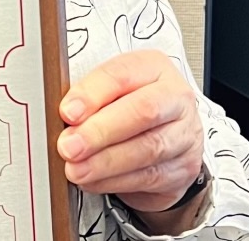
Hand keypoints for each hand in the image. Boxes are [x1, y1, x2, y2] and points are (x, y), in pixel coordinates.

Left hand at [58, 50, 205, 219]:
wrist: (166, 138)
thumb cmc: (130, 105)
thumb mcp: (109, 91)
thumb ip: (87, 99)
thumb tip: (63, 118)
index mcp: (153, 67)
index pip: (122, 74)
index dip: (92, 94)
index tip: (67, 112)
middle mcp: (175, 97)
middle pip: (142, 111)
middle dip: (99, 131)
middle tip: (69, 146)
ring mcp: (184, 134)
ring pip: (147, 149)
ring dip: (104, 162)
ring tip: (76, 168)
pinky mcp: (183, 168)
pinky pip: (148, 177)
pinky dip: (114, 181)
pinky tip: (92, 180)